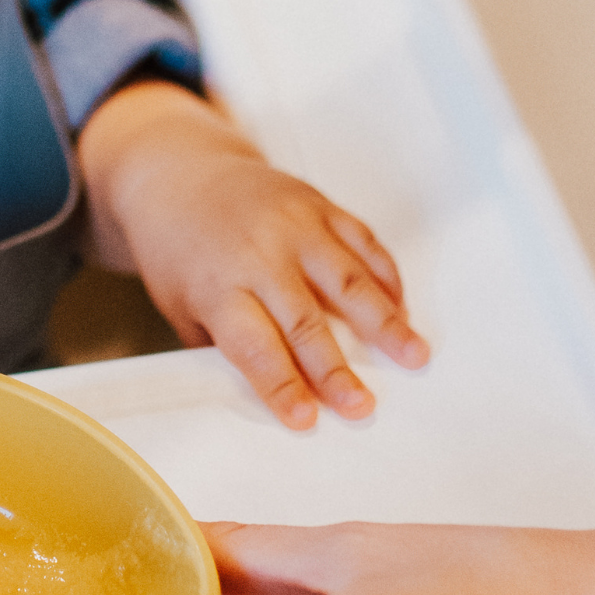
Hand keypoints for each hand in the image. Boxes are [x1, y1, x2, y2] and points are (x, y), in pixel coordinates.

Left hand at [78, 81, 427, 427]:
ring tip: (415, 356)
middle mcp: (259, 253)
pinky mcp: (318, 204)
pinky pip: (363, 242)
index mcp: (218, 285)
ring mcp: (293, 224)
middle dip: (336, 370)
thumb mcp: (181, 305)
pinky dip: (387, 278)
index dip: (281, 385)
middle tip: (364, 406)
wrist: (179, 173)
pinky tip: (402, 310)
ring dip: (385, 323)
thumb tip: (264, 398)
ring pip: (349, 280)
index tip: (307, 420)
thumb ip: (222, 347)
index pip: (253, 345)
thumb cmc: (179, 252)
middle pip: (306, 321)